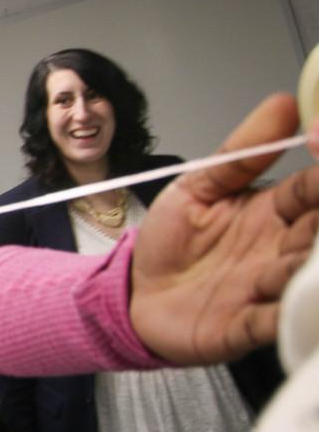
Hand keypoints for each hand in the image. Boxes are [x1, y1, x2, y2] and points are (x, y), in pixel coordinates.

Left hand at [131, 94, 318, 363]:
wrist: (132, 292)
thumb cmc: (170, 242)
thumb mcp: (197, 187)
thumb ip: (241, 154)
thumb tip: (284, 103)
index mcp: (276, 213)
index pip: (314, 190)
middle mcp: (281, 251)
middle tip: (318, 219)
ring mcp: (268, 290)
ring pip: (306, 280)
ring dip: (312, 271)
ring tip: (310, 259)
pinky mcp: (246, 327)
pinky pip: (275, 323)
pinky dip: (289, 316)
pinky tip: (299, 304)